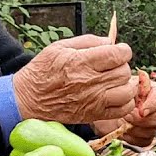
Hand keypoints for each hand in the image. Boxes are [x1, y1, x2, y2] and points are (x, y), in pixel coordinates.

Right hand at [12, 35, 135, 123]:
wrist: (28, 99)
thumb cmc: (42, 71)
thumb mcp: (59, 47)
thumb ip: (87, 41)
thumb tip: (109, 41)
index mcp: (82, 62)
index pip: (119, 54)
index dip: (123, 50)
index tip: (117, 51)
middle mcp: (91, 82)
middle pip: (124, 72)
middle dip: (122, 65)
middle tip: (112, 66)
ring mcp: (94, 101)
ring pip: (127, 91)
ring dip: (125, 84)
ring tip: (115, 81)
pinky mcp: (94, 115)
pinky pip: (122, 110)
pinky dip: (125, 102)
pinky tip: (115, 95)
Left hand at [92, 74, 155, 146]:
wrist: (106, 109)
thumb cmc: (114, 95)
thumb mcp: (121, 87)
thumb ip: (131, 88)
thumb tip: (137, 88)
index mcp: (153, 91)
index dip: (153, 105)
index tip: (142, 111)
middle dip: (143, 120)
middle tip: (127, 117)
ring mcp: (154, 123)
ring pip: (152, 131)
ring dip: (134, 129)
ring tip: (121, 122)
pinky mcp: (147, 135)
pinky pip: (145, 141)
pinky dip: (132, 138)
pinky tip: (123, 131)